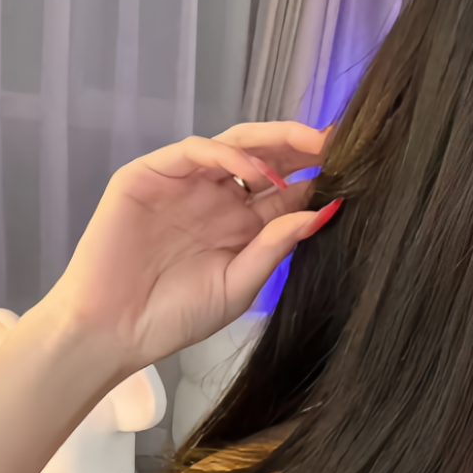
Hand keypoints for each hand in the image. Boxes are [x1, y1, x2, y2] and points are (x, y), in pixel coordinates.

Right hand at [38, 121, 337, 371]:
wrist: (114, 331)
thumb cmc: (176, 316)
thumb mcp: (240, 284)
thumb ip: (277, 246)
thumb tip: (325, 212)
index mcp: (243, 226)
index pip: (288, 189)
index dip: (319, 177)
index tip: (357, 169)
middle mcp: (217, 198)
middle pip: (266, 157)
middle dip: (301, 146)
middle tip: (339, 142)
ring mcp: (183, 184)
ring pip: (233, 144)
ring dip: (272, 142)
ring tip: (307, 148)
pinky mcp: (149, 175)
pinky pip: (193, 151)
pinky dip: (226, 152)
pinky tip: (253, 169)